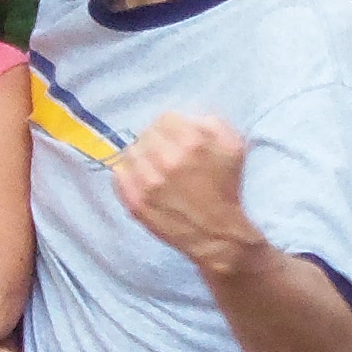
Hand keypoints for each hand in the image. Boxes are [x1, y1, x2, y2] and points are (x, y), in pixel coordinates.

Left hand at [114, 111, 260, 268]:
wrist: (217, 235)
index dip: (173, 127)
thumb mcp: (233, 147)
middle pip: (146, 134)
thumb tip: (187, 116)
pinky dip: (129, 174)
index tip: (178, 138)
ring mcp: (147, 183)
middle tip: (167, 154)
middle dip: (157, 141)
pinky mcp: (134, 202)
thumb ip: (211, 122)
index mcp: (192, 142)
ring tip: (155, 168)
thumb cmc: (226, 189)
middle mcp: (166, 160)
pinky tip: (143, 180)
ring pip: (131, 152)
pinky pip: (118, 175)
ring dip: (142, 157)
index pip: (165, 118)